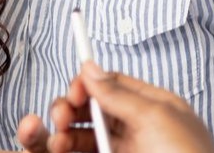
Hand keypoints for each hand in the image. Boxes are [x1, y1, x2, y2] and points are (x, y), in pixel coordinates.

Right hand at [36, 63, 213, 152]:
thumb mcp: (156, 118)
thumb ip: (120, 94)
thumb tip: (91, 68)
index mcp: (152, 107)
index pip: (112, 85)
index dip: (88, 85)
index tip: (73, 94)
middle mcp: (137, 129)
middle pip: (93, 111)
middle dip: (71, 110)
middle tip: (61, 119)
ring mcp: (126, 151)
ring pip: (85, 137)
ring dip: (66, 135)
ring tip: (58, 142)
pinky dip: (70, 151)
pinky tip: (60, 149)